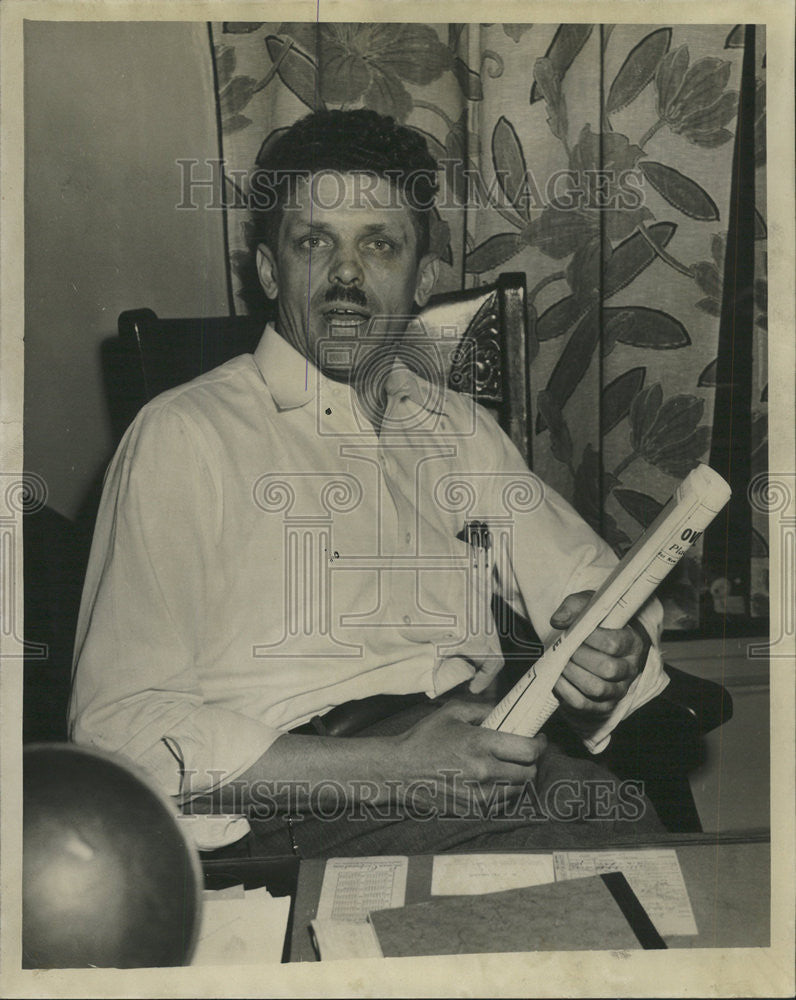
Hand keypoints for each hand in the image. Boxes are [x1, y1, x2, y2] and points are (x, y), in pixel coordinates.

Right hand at [394, 699, 546, 810]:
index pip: (528, 750)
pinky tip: (494, 781)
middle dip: (531, 762)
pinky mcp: (472, 809)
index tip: (538, 739)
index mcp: (481, 743)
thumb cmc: (425, 738)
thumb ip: (482, 709)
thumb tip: (505, 711)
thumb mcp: (452, 712)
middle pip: (528, 773)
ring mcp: (479, 794)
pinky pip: (501, 803)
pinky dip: (504, 792)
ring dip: (518, 778)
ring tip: (509, 767)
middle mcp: (484, 771)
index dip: (539, 744)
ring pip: (518, 790)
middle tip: (525, 754)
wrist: (399, 770)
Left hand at [550, 591, 647, 720]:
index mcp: (633, 643)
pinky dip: (566, 692)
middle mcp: (630, 668)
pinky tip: (558, 678)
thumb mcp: (589, 607)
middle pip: (607, 669)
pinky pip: (584, 704)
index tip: (574, 630)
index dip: (590, 638)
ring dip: (572, 674)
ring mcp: (618, 689)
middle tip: (565, 647)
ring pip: (597, 689)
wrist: (597, 644)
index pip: (614, 644)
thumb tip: (559, 620)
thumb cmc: (597, 624)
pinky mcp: (603, 705)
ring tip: (560, 661)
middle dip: (579, 657)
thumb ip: (574, 607)